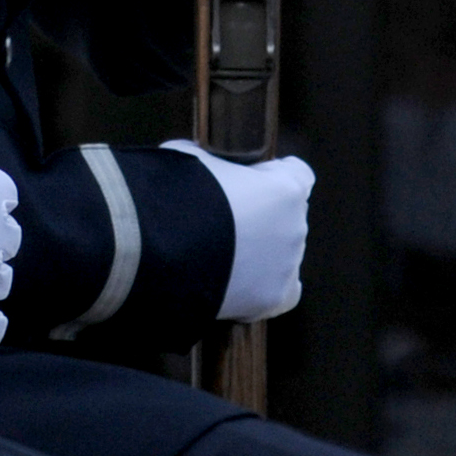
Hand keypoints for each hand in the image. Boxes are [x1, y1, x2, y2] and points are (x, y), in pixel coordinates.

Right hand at [164, 141, 313, 322]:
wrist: (158, 247)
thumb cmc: (177, 192)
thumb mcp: (193, 156)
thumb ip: (213, 162)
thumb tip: (202, 165)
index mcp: (285, 188)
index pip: (297, 174)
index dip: (272, 175)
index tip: (251, 180)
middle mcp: (295, 226)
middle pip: (288, 217)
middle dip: (263, 217)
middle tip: (225, 221)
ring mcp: (287, 266)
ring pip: (282, 255)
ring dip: (260, 252)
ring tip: (221, 256)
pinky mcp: (272, 299)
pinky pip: (280, 292)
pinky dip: (263, 287)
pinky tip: (237, 282)